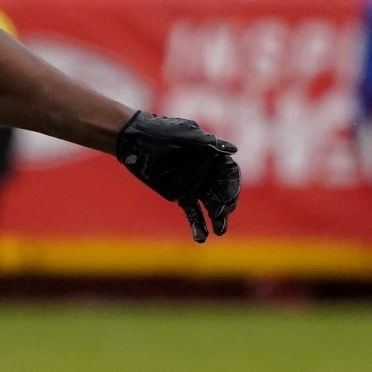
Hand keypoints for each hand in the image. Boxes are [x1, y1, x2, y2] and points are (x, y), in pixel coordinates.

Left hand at [114, 109, 239, 242]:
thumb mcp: (186, 136)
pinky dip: (198, 225)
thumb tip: (234, 149)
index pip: (231, 175)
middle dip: (226, 205)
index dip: (232, 187)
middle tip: (222, 214)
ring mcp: (195, 186)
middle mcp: (209, 173)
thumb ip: (209, 143)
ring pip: (211, 205)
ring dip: (217, 218)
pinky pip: (192, 213)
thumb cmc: (163, 132)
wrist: (136, 140)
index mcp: (214, 157)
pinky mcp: (181, 196)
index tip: (229, 199)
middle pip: (223, 192)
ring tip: (220, 231)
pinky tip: (201, 238)